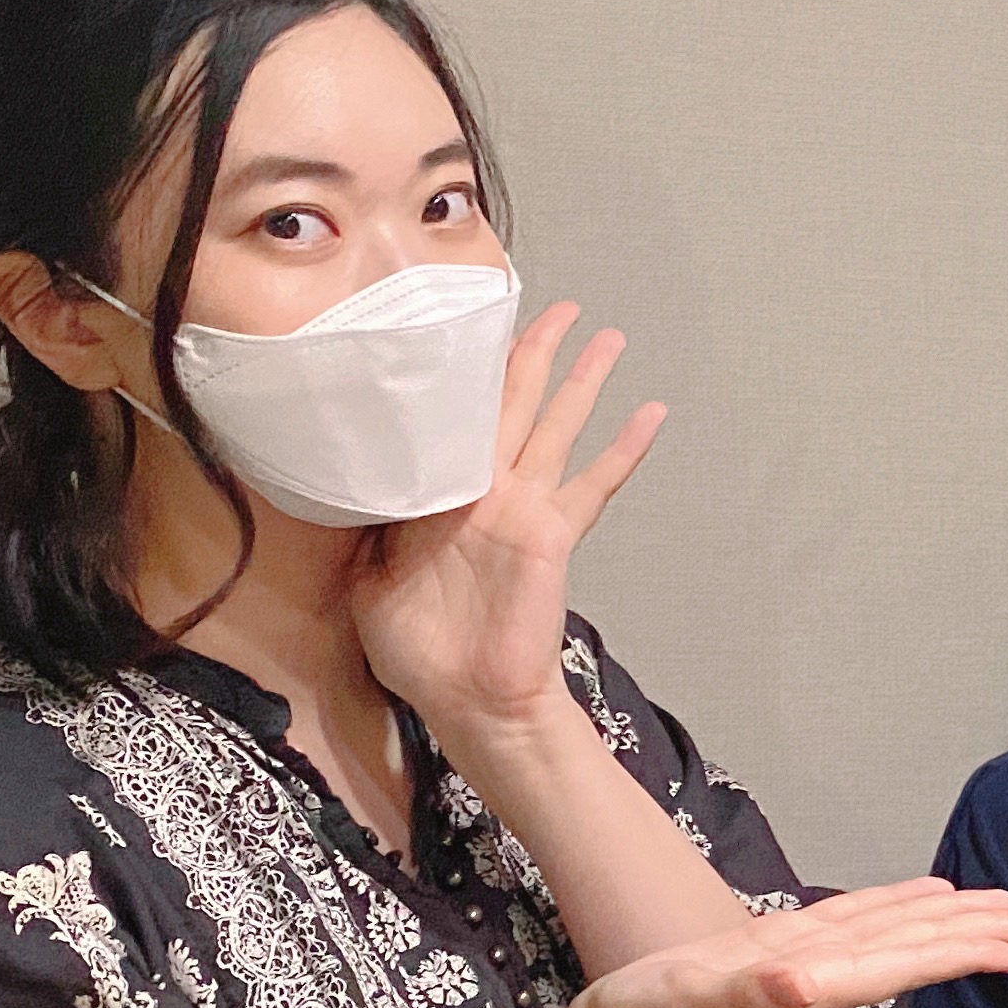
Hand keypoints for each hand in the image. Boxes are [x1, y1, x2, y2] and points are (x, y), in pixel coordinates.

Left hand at [355, 303, 666, 743]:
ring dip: (582, 380)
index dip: (463, 374)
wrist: (467, 699)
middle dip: (533, 353)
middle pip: (511, 404)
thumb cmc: (419, 650)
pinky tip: (652, 414)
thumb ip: (371, 523)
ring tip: (609, 337)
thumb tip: (355, 475)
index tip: (471, 327)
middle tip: (556, 308)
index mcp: (440, 496)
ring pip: (556, 425)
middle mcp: (486, 490)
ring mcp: (524, 508)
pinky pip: (594, 482)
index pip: (450, 419)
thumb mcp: (367, 577)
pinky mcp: (551, 531)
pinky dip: (624, 449)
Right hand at [558, 878, 1007, 1007]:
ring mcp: (802, 965)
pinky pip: (854, 927)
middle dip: (983, 936)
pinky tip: (919, 903)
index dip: (968, 949)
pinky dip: (894, 910)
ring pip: (894, 935)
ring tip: (1004, 912)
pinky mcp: (777, 953)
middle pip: (918, 948)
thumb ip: (748, 993)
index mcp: (815, 982)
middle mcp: (822, 976)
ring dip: (951, 924)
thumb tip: (805, 981)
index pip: (910, 960)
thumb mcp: (692, 1000)